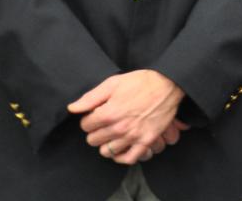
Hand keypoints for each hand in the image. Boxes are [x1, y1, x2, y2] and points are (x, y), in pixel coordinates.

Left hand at [68, 70, 184, 163]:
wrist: (169, 84)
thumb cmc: (141, 82)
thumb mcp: (113, 83)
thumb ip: (90, 97)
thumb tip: (72, 108)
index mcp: (108, 113)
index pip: (85, 126)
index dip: (90, 118)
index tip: (98, 113)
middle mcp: (119, 128)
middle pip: (93, 140)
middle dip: (96, 130)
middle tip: (106, 122)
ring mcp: (133, 136)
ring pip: (107, 151)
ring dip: (107, 142)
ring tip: (113, 133)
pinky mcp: (146, 141)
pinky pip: (128, 159)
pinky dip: (121, 157)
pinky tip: (120, 148)